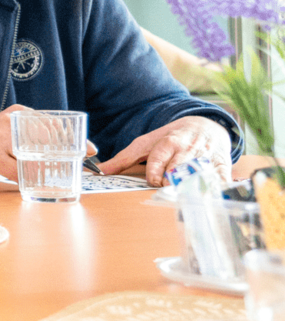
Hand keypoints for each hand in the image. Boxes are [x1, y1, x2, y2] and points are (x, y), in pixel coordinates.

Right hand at [0, 104, 94, 184]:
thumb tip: (62, 148)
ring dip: (50, 169)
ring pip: (35, 157)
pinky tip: (34, 183)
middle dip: (67, 155)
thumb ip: (30, 135)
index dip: (75, 139)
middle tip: (78, 167)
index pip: (53, 124)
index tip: (90, 150)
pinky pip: (18, 171)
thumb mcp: (8, 131)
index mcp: (18, 114)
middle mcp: (11, 123)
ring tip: (58, 177)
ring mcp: (1, 139)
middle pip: (49, 140)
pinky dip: (29, 179)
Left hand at [101, 115, 232, 186]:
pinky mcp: (221, 164)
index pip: (160, 157)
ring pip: (200, 173)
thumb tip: (99, 171)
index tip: (153, 180)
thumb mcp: (146, 143)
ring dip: (193, 185)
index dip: (155, 171)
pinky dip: (218, 187)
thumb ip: (124, 158)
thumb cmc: (170, 138)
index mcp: (168, 142)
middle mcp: (188, 149)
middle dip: (171, 179)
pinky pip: (222, 178)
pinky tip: (213, 194)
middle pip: (179, 167)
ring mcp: (206, 157)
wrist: (204, 125)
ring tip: (187, 193)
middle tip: (167, 186)